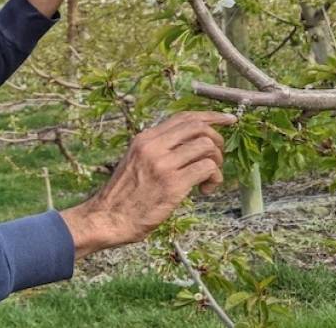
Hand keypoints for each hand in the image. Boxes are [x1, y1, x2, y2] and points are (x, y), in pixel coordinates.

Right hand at [60, 111, 234, 259]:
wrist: (108, 218)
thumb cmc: (124, 195)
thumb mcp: (136, 161)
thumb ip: (157, 150)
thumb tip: (187, 144)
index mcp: (145, 139)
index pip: (183, 118)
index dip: (210, 116)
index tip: (228, 120)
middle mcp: (153, 146)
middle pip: (198, 127)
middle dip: (217, 139)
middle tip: (217, 158)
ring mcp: (163, 164)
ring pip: (206, 146)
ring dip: (216, 162)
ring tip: (208, 179)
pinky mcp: (173, 184)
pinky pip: (207, 169)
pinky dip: (214, 178)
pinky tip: (204, 191)